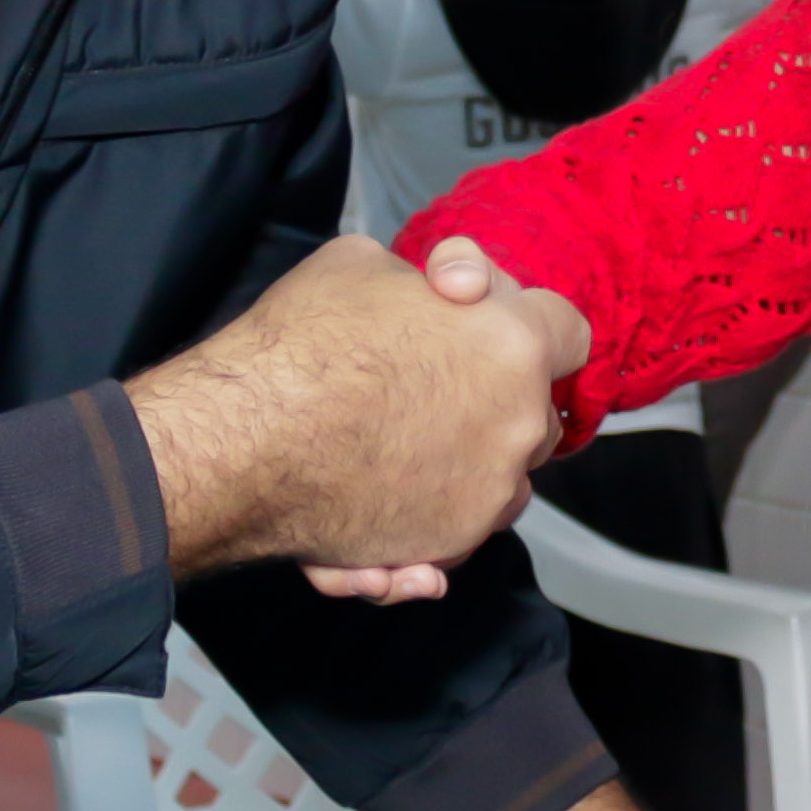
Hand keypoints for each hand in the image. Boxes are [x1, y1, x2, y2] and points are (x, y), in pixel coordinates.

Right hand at [127, 232, 590, 582]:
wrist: (242, 438)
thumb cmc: (301, 344)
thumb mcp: (363, 265)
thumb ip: (424, 283)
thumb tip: (442, 291)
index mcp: (513, 342)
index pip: (568, 332)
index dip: (532, 326)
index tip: (496, 334)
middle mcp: (517, 424)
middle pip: (537, 413)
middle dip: (499, 400)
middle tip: (434, 389)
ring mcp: (488, 493)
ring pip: (506, 482)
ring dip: (471, 468)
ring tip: (404, 452)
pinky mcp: (446, 545)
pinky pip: (455, 538)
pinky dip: (427, 530)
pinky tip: (380, 512)